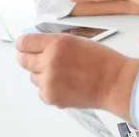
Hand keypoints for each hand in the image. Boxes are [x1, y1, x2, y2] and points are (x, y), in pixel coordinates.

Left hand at [15, 33, 138, 119]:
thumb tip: (37, 47)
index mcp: (58, 43)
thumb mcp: (78, 41)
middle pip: (23, 59)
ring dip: (42, 74)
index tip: (24, 45)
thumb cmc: (103, 62)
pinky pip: (40, 91)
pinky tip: (65, 84)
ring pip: (32, 76)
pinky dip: (49, 88)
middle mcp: (50, 60)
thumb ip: (56, 44)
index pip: (25, 42)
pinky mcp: (50, 96)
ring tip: (63, 73)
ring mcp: (48, 80)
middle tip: (35, 59)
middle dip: (27, 58)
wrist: (115, 82)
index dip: (23, 44)